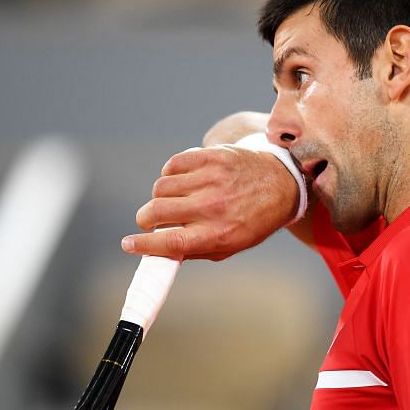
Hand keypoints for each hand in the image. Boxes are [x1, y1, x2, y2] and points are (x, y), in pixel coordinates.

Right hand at [121, 145, 298, 260]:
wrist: (282, 183)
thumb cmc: (253, 220)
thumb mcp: (230, 245)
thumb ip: (194, 250)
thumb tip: (158, 253)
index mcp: (219, 233)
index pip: (170, 241)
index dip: (143, 245)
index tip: (128, 244)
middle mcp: (214, 205)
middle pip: (157, 211)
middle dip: (145, 219)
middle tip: (148, 221)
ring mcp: (213, 178)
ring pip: (161, 186)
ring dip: (159, 196)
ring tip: (172, 200)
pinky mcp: (212, 156)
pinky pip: (173, 164)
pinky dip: (170, 174)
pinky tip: (181, 181)